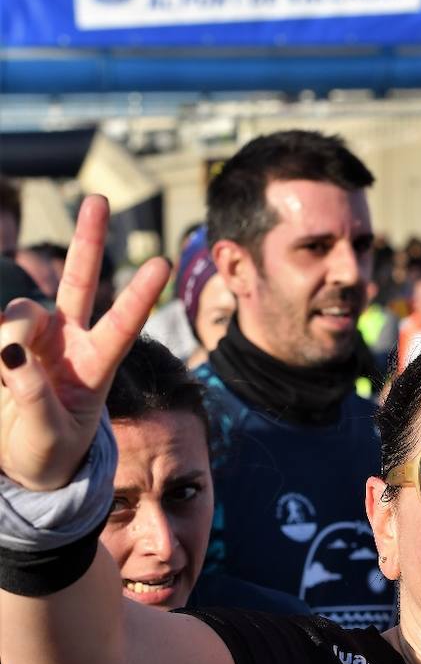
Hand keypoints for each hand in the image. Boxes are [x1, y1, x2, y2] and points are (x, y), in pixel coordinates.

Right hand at [0, 197, 168, 490]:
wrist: (22, 464)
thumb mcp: (49, 437)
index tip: (162, 264)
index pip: (123, 325)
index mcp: (96, 365)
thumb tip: (13, 354)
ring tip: (7, 384)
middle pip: (79, 282)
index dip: (139, 295)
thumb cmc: (48, 451)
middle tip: (99, 199)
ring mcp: (32, 338)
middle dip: (88, 241)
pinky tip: (2, 374)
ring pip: (18, 315)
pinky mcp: (1, 343)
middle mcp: (68, 341)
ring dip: (8, 341)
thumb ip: (35, 398)